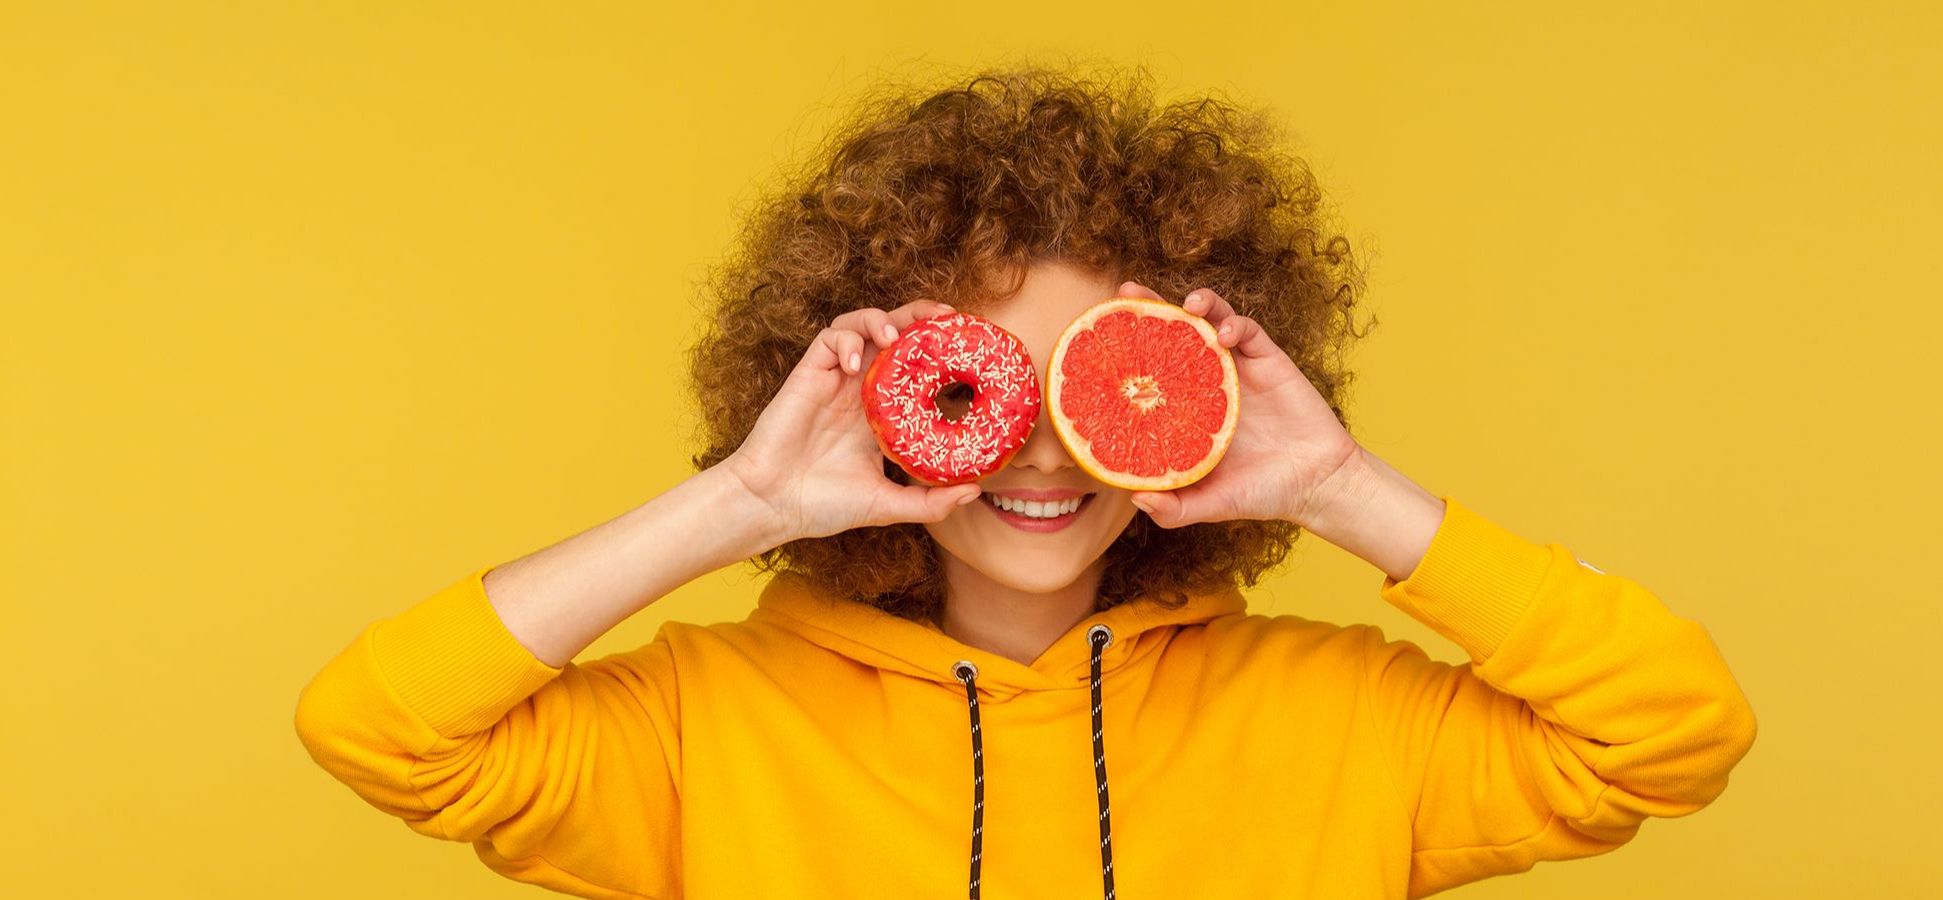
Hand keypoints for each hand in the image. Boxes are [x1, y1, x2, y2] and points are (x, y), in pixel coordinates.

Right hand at [718, 298, 982, 543]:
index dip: (941, 350)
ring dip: (881, 320)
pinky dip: (848, 340)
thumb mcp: (887, 504)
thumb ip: (929, 501)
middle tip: (946, 318)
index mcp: (882, 412)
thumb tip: (974, 492)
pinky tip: (857, 364)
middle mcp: (861, 389)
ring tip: (895, 337)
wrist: (772, 505)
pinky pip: (830, 338)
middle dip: (919, 316)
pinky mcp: (809, 373)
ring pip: (861, 324)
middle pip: (895, 332)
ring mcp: (836, 378)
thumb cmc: (824, 505)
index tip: (970, 346)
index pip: (916, 366)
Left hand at [1114, 281, 1362, 528]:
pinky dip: (1235, 324)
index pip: (1151, 369)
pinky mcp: (1268, 360)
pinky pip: (1249, 331)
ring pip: (1211, 321)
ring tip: (1187, 305)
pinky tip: (1224, 334)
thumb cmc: (1260, 493)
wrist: (1318, 484)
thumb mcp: (1210, 504)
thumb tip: (1134, 499)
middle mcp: (1206, 380)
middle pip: (1174, 333)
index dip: (1127, 349)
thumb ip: (1175, 509)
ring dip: (1199, 305)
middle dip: (1151, 308)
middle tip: (1127, 292)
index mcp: (1186, 407)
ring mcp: (1236, 367)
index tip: (1100, 333)